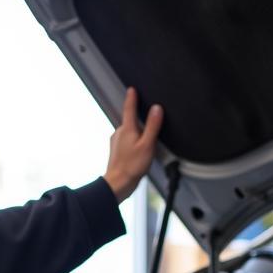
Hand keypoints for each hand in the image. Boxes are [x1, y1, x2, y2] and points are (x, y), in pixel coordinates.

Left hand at [102, 86, 163, 202]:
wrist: (118, 184)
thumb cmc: (132, 167)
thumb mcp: (147, 145)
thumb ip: (152, 125)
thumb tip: (156, 108)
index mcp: (126, 129)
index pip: (129, 108)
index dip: (132, 97)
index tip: (132, 88)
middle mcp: (119, 133)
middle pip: (132, 121)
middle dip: (141, 124)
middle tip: (150, 136)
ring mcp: (116, 142)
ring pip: (130, 132)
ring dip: (138, 136)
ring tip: (145, 149)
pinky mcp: (116, 150)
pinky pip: (128, 142)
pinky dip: (134, 144)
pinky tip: (139, 154)